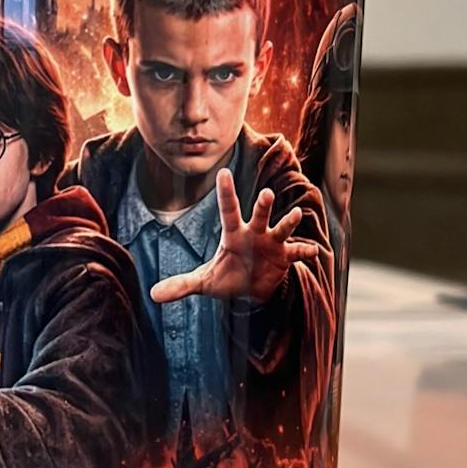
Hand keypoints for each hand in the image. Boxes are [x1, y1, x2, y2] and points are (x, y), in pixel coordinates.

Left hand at [149, 169, 317, 305]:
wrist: (252, 291)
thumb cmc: (228, 278)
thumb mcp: (204, 283)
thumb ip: (181, 286)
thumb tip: (153, 295)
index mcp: (234, 234)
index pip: (228, 209)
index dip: (226, 192)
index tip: (223, 172)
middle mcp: (255, 233)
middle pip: (259, 214)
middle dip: (263, 206)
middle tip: (265, 194)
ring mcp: (272, 243)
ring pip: (281, 228)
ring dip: (288, 222)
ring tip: (296, 214)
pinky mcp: (285, 257)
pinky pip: (297, 252)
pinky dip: (305, 252)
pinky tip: (313, 252)